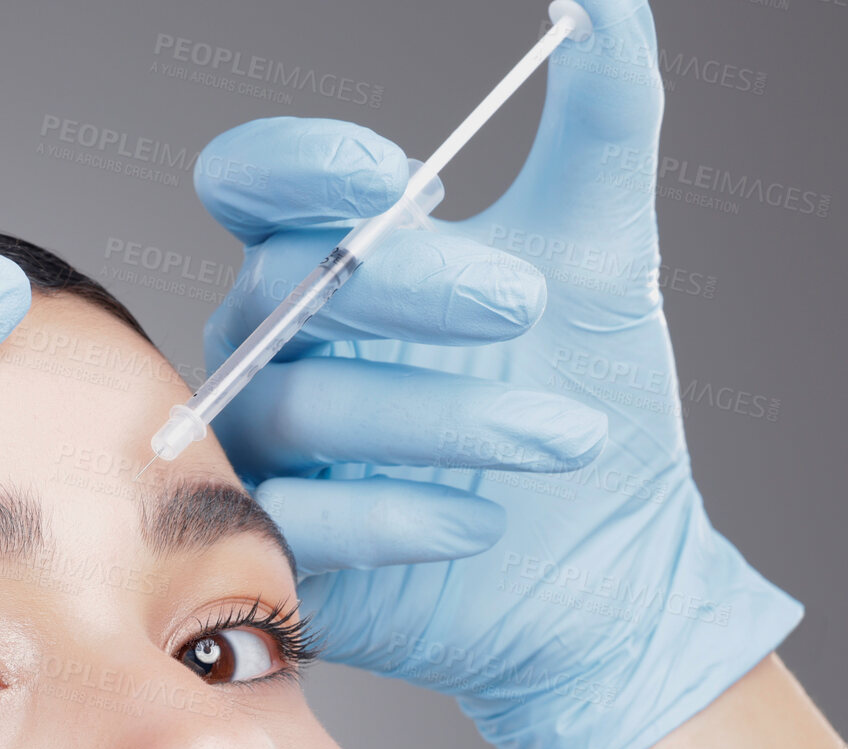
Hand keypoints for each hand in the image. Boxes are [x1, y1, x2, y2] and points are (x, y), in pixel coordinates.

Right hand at [199, 0, 800, 748]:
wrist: (610, 573)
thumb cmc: (589, 410)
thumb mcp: (603, 259)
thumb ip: (601, 126)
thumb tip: (614, 4)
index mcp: (327, 261)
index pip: (253, 184)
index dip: (299, 168)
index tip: (397, 177)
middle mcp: (276, 349)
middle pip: (280, 288)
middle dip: (410, 287)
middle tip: (528, 304)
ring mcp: (269, 451)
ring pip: (299, 405)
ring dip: (442, 416)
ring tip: (563, 439)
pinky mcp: (281, 550)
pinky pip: (296, 521)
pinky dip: (391, 515)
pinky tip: (478, 521)